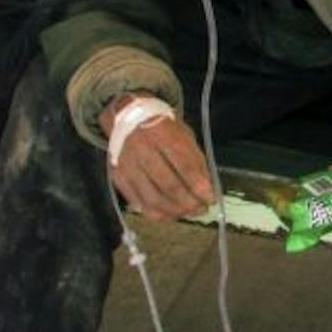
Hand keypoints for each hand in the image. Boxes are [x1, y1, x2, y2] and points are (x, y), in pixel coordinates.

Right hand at [102, 98, 213, 220]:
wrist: (127, 118)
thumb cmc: (161, 128)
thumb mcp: (184, 135)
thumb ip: (195, 160)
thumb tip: (206, 188)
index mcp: (162, 135)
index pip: (184, 165)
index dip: (199, 185)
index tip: (210, 198)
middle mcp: (143, 150)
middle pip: (168, 185)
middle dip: (189, 203)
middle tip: (202, 209)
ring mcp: (129, 166)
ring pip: (153, 199)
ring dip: (175, 211)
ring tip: (189, 212)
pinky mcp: (120, 178)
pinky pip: (138, 203)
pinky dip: (156, 213)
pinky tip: (170, 214)